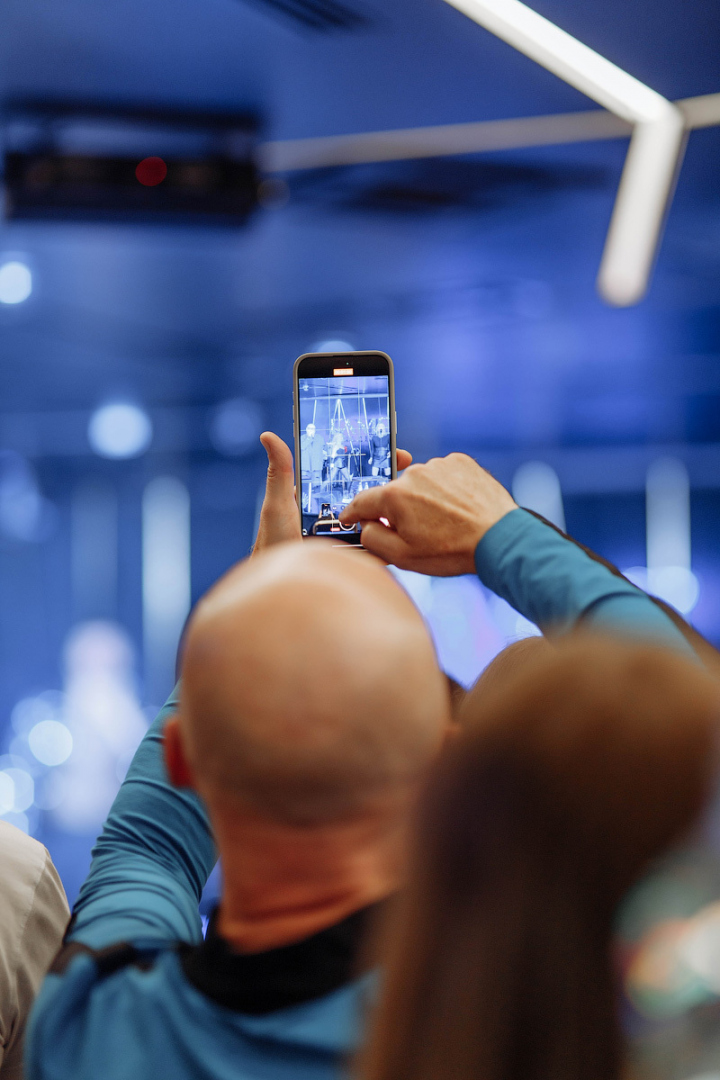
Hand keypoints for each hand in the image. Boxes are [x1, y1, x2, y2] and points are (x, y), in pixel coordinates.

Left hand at [252, 433, 413, 555]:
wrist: (287, 589)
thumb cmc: (275, 545)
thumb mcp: (278, 505)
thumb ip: (280, 473)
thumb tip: (268, 435)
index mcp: (324, 498)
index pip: (353, 474)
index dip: (374, 460)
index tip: (393, 449)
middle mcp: (341, 515)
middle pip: (371, 494)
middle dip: (391, 481)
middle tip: (407, 466)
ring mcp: (353, 537)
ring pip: (379, 518)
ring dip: (396, 509)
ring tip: (413, 495)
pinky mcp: (361, 558)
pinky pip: (382, 545)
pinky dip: (395, 537)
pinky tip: (410, 527)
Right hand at [339, 453, 516, 575]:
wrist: (499, 538)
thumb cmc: (452, 551)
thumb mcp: (403, 557)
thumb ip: (374, 539)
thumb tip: (366, 525)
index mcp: (395, 497)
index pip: (362, 501)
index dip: (353, 513)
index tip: (351, 518)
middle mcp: (414, 474)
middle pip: (395, 494)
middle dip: (400, 512)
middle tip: (418, 533)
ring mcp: (439, 466)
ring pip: (420, 484)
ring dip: (425, 499)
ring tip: (445, 522)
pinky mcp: (460, 463)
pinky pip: (442, 475)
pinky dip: (445, 489)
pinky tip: (457, 508)